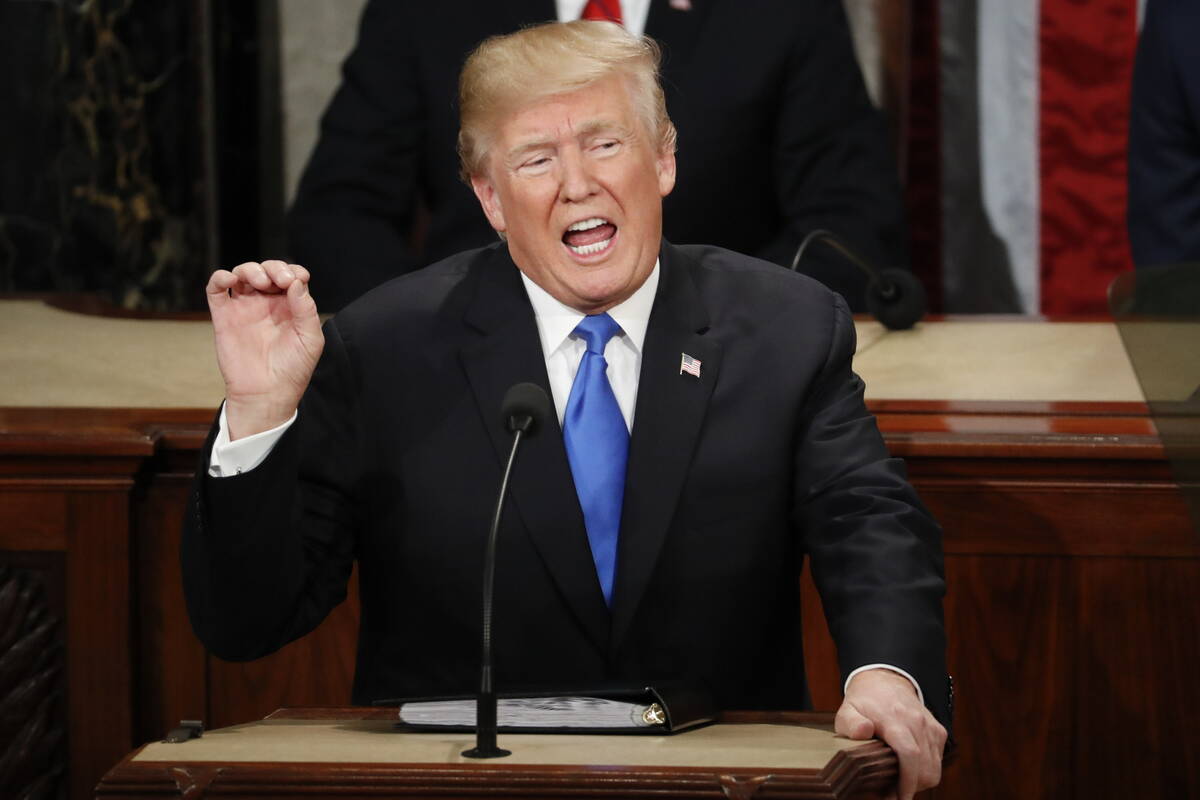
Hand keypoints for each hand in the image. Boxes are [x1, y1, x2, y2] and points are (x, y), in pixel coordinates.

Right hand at [206, 260, 323, 438]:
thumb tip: (297, 281)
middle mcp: (267, 303)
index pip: (291, 276)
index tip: (297, 279)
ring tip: (261, 282)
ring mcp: (244, 308)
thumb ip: (306, 309)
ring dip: (251, 269)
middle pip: (267, 270)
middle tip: (279, 280)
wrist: (266, 393)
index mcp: (290, 306)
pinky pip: (216, 289)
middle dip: (274, 267)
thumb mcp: (310, 339)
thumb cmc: (292, 369)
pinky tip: (232, 280)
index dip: (293, 271)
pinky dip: (220, 277)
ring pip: (242, 273)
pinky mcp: (224, 316)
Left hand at [835, 669, 946, 799]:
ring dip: (919, 782)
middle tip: (892, 794)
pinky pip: (938, 761)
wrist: (884, 680)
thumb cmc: (863, 701)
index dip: (906, 781)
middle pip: (925, 767)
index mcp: (893, 717)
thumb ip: (851, 723)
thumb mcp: (847, 710)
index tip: (898, 798)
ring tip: (900, 783)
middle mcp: (916, 721)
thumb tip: (863, 731)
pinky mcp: (938, 731)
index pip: (909, 753)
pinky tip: (909, 770)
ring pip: (934, 768)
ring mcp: (929, 726)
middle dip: (911, 787)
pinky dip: (927, 772)